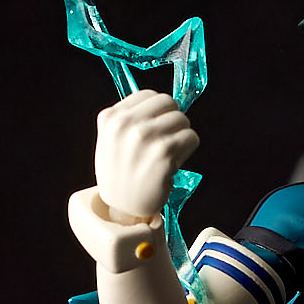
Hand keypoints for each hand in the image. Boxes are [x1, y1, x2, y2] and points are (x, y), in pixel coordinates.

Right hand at [93, 90, 199, 223]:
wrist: (123, 208)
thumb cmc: (120, 174)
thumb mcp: (112, 139)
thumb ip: (129, 118)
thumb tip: (163, 104)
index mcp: (111, 117)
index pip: (149, 95)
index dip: (159, 112)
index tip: (156, 128)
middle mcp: (126, 124)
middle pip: (169, 102)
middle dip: (173, 120)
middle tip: (167, 140)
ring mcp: (145, 137)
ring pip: (182, 119)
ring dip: (181, 135)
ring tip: (169, 153)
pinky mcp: (164, 154)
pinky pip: (191, 137)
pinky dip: (188, 149)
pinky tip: (174, 162)